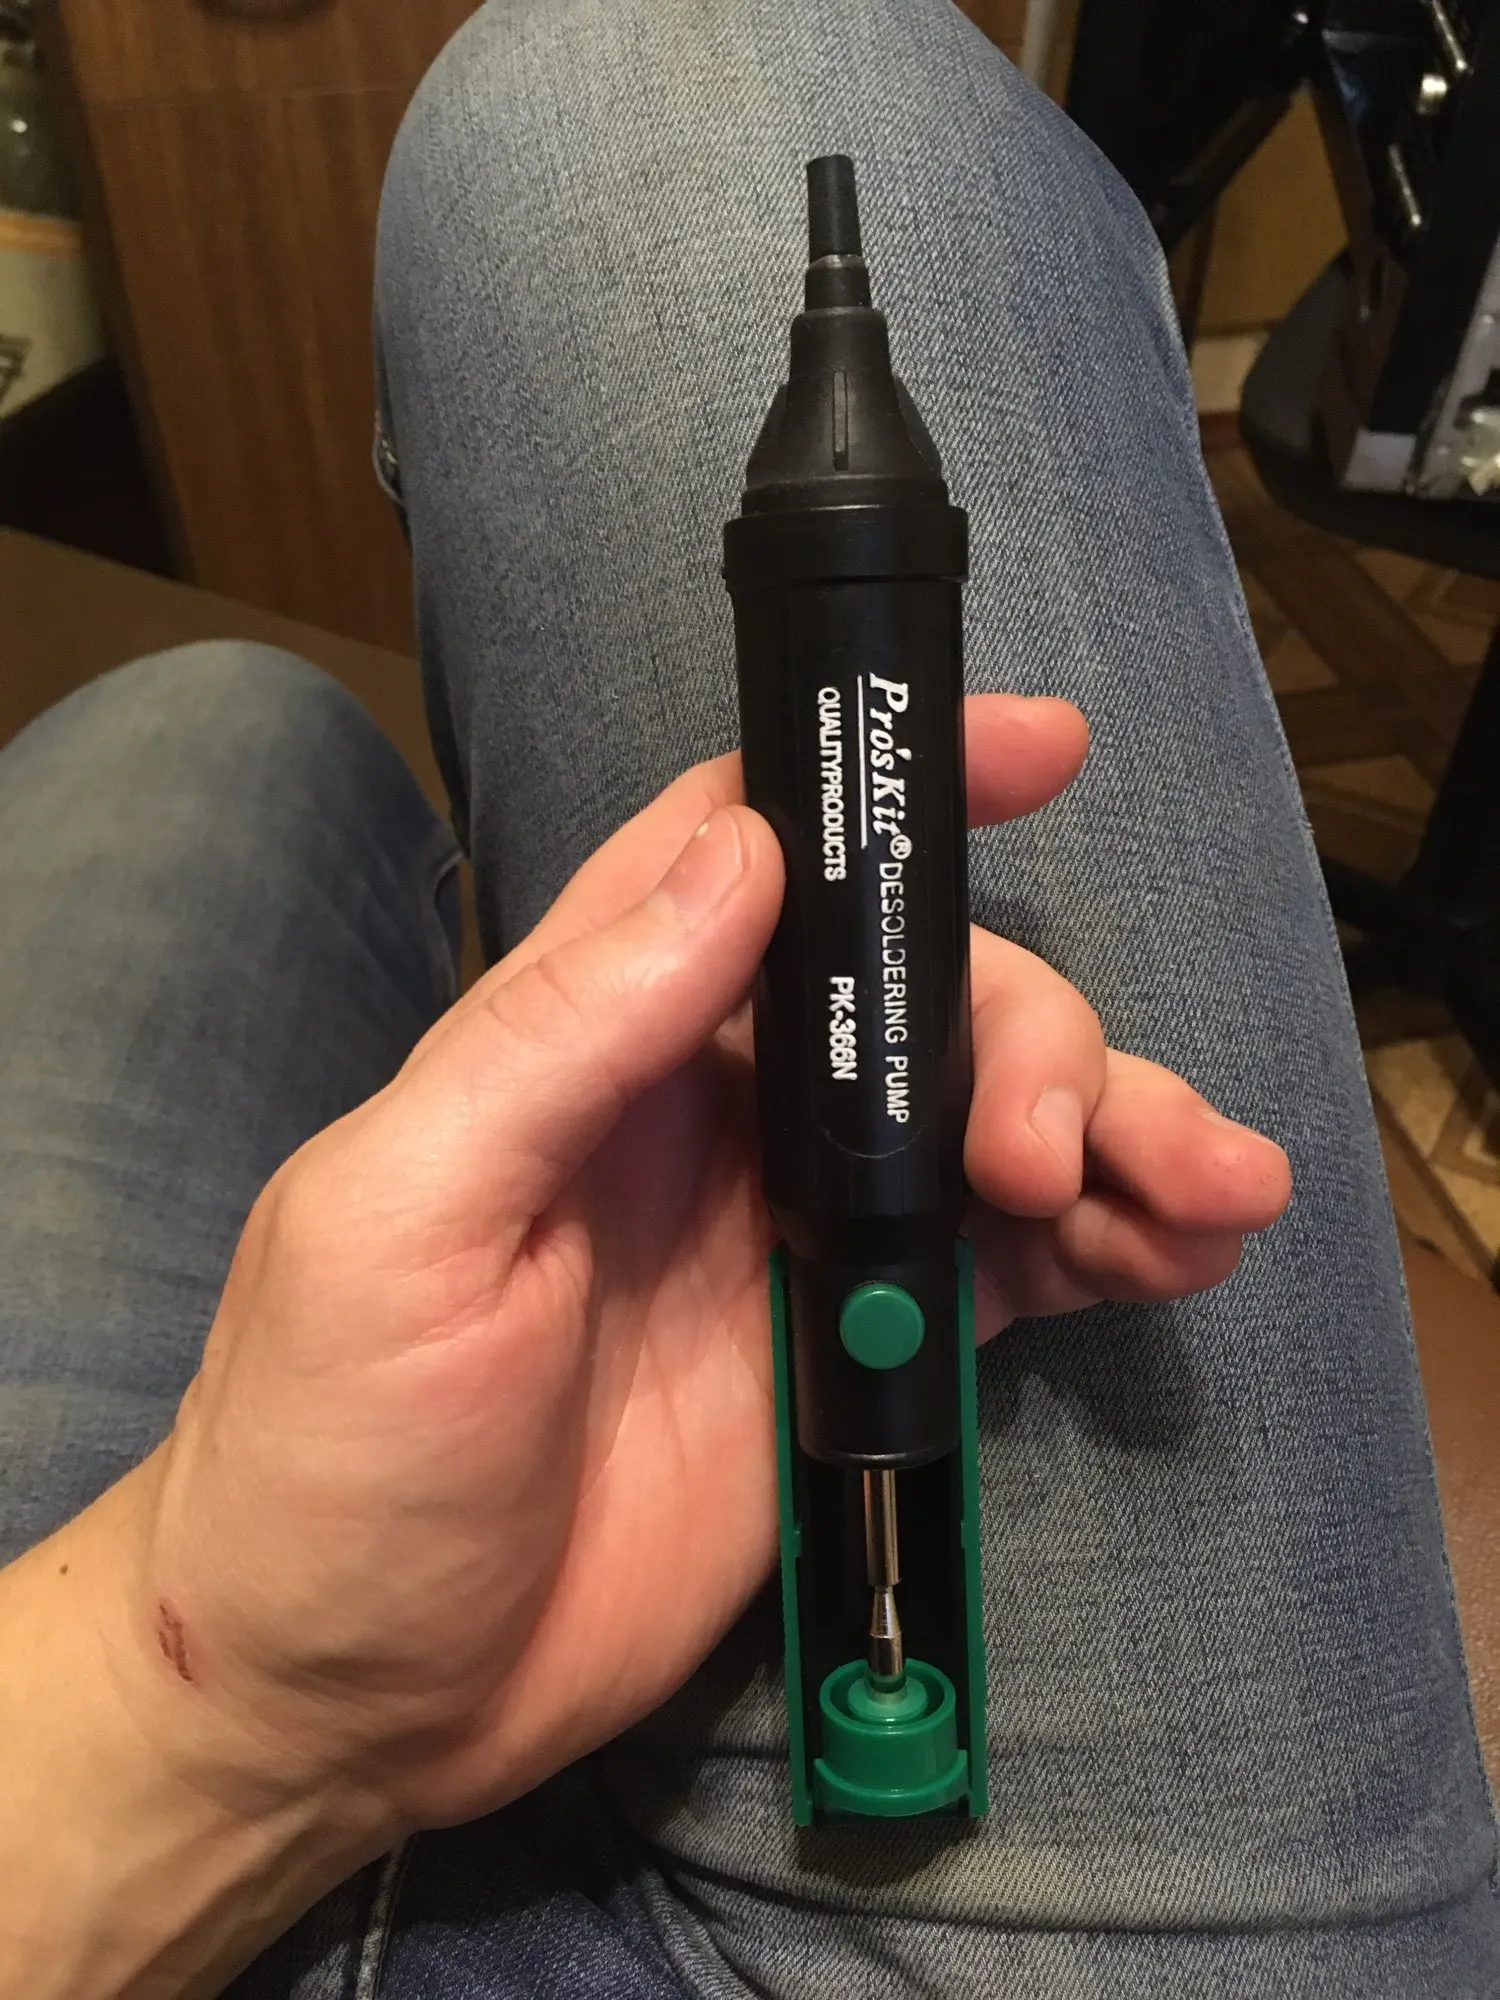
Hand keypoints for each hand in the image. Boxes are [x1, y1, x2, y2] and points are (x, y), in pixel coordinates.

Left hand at [108, 696, 1289, 1841]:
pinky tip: (1191, 1251)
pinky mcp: (854, 1355)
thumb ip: (566, 1031)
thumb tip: (745, 855)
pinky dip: (1112, 1246)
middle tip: (1045, 1151)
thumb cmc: (329, 1444)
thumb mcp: (407, 1216)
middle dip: (1029, 1033)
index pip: (751, 855)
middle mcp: (709, 1110)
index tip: (1044, 748)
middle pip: (918, 997)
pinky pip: (1009, 1270)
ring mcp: (793, 1235)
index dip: (888, 792)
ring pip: (990, 1124)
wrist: (354, 1695)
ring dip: (1118, 1128)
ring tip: (1216, 1190)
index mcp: (590, 1036)